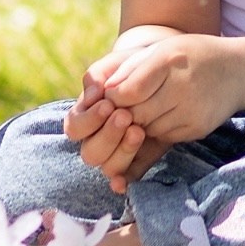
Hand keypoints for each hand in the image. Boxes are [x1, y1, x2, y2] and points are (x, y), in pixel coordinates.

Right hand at [65, 26, 182, 193]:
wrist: (169, 72)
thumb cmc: (136, 65)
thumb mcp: (119, 62)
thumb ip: (100, 73)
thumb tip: (93, 92)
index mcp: (88, 115)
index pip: (75, 127)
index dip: (89, 120)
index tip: (108, 104)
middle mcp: (99, 137)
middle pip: (90, 152)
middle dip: (107, 136)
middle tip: (126, 117)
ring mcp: (118, 150)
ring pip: (108, 167)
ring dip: (120, 153)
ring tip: (139, 131)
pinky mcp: (140, 157)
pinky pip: (128, 176)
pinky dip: (124, 181)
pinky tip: (123, 183)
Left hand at [90, 34, 244, 188]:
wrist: (237, 71)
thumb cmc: (191, 55)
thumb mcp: (162, 49)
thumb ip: (130, 68)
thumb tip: (103, 92)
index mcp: (169, 60)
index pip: (128, 92)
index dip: (115, 97)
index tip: (115, 94)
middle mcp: (183, 87)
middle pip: (136, 114)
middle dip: (125, 113)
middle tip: (126, 106)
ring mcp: (192, 111)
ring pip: (147, 129)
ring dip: (140, 123)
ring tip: (147, 108)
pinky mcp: (198, 129)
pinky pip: (164, 137)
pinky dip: (157, 129)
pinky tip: (165, 114)